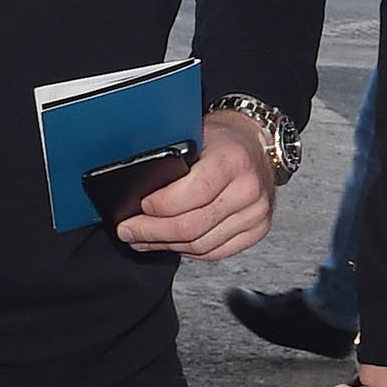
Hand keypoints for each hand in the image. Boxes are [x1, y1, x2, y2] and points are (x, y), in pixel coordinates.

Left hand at [117, 113, 275, 259]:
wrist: (254, 144)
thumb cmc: (222, 139)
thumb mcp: (194, 134)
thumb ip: (171, 160)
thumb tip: (135, 189)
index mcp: (232, 159)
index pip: (193, 193)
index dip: (161, 205)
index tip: (139, 208)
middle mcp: (248, 188)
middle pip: (193, 226)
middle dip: (152, 232)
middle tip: (129, 231)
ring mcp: (255, 213)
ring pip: (201, 244)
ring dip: (167, 245)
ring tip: (144, 239)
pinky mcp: (257, 230)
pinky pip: (215, 252)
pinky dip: (188, 252)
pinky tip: (171, 244)